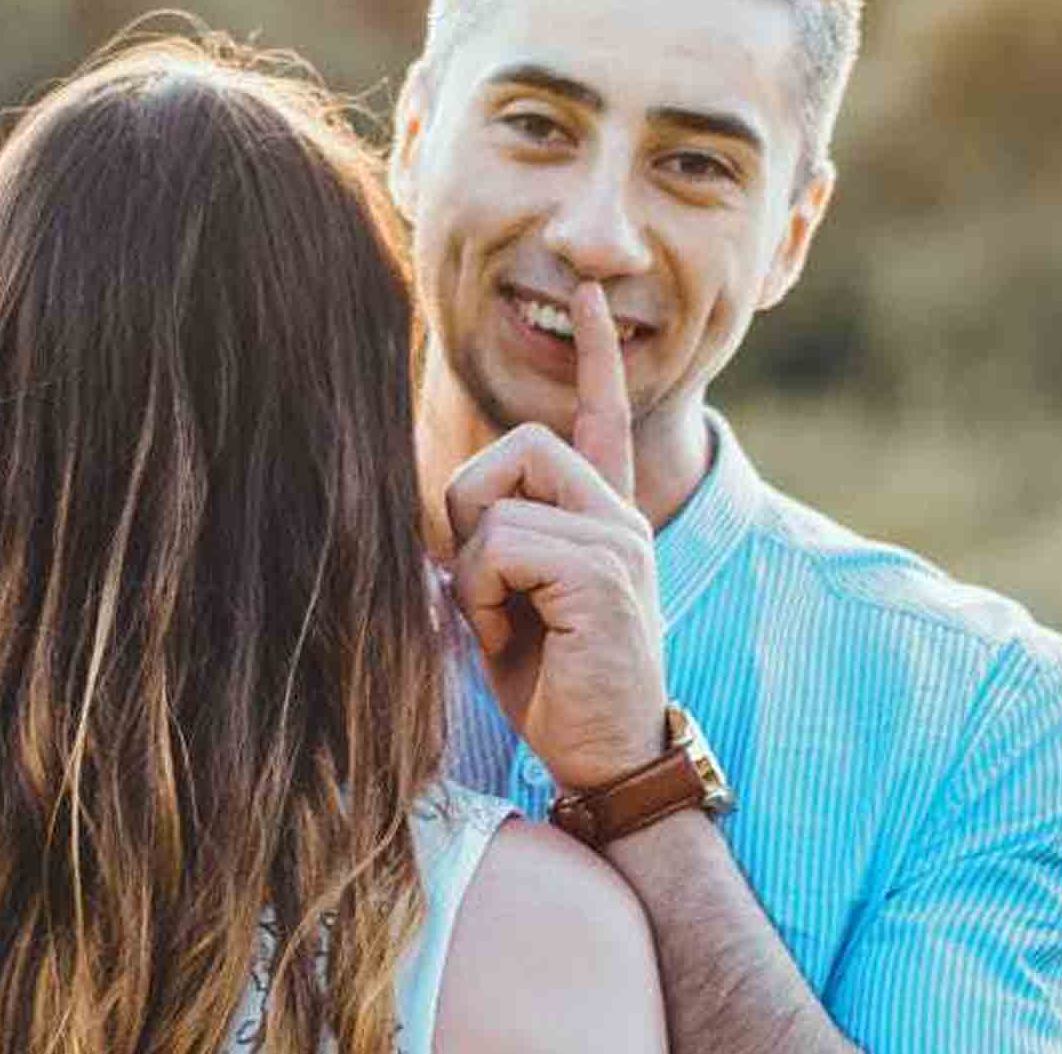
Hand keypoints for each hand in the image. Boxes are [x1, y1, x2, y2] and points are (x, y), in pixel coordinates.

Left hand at [447, 282, 667, 789]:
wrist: (609, 762)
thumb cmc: (557, 693)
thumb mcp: (512, 607)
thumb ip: (493, 550)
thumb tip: (444, 520)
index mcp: (603, 520)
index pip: (603, 418)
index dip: (596, 356)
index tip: (590, 298)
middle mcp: (617, 518)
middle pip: (517, 445)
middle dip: (471, 509)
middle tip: (487, 587)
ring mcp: (616, 540)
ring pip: (497, 504)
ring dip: (474, 573)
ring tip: (506, 625)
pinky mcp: (603, 572)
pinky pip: (500, 547)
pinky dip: (482, 597)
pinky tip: (514, 639)